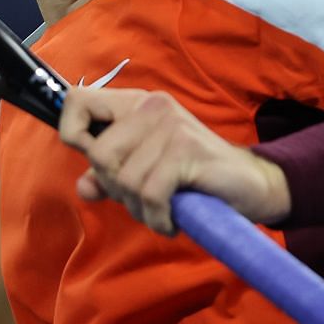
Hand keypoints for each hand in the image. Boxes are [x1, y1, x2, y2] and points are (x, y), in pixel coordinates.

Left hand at [58, 85, 289, 233]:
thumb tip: (83, 187)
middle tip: (145, 199)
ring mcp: (170, 126)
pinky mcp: (186, 149)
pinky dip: (158, 219)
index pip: (78, 102)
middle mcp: (152, 106)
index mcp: (136, 104)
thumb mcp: (145, 174)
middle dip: (117, 189)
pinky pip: (150, 194)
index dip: (73, 134)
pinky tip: (172, 221)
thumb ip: (110, 177)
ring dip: (141, 209)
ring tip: (163, 210)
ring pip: (125, 180)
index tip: (98, 164)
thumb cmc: (194, 178)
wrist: (250, 185)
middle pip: (99, 156)